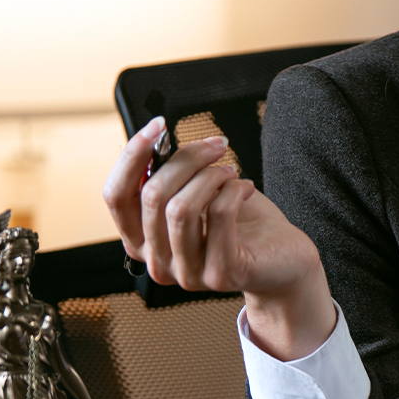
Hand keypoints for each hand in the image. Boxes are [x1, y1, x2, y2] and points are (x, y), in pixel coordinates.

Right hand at [102, 117, 336, 357]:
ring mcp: (187, 273)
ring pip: (181, 207)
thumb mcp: (196, 194)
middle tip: (216, 146)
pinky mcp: (220, 273)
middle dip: (187, 158)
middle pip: (152, 195)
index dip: (132, 155)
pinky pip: (219, 215)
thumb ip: (171, 177)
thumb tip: (156, 139)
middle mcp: (158, 263)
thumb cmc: (239, 223)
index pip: (115, 196)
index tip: (158, 125)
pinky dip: (234, 190)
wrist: (283, 259)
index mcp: (142, 241)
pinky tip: (246, 188)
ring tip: (231, 171)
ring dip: (211, 176)